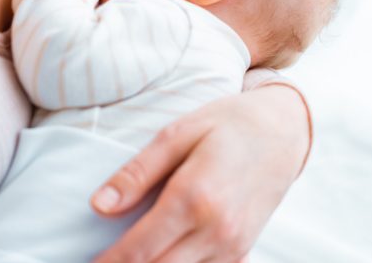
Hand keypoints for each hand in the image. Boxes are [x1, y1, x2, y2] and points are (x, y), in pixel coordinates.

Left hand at [91, 86, 309, 262]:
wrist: (282, 130)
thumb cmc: (227, 123)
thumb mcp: (178, 133)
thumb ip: (138, 172)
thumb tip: (99, 205)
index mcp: (194, 197)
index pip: (139, 249)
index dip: (108, 262)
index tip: (88, 262)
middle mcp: (216, 230)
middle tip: (101, 261)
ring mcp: (233, 246)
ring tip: (129, 257)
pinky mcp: (243, 251)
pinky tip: (165, 254)